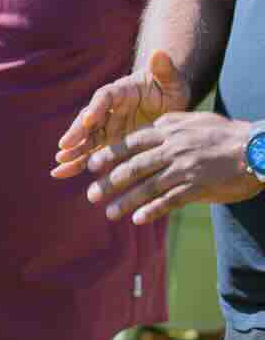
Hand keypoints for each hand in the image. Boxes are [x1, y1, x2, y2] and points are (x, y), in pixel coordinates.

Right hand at [53, 49, 190, 177]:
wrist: (168, 103)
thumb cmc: (168, 88)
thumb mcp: (171, 79)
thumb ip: (164, 69)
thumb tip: (161, 53)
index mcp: (119, 91)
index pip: (104, 97)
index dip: (95, 108)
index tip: (89, 119)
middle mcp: (107, 109)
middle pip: (88, 120)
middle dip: (76, 133)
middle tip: (65, 145)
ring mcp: (106, 127)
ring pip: (85, 140)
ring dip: (72, 152)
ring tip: (59, 164)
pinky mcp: (109, 143)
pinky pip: (91, 153)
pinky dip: (76, 163)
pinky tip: (62, 173)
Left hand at [79, 112, 262, 224]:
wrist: (258, 149)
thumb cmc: (227, 134)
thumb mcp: (195, 120)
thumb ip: (171, 123)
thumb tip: (152, 126)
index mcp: (170, 132)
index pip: (131, 143)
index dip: (109, 155)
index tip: (91, 166)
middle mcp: (173, 150)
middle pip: (133, 167)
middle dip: (109, 182)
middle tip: (91, 194)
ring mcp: (185, 169)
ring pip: (147, 186)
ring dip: (126, 201)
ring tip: (109, 213)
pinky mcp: (198, 187)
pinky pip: (170, 200)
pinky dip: (152, 210)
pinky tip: (138, 219)